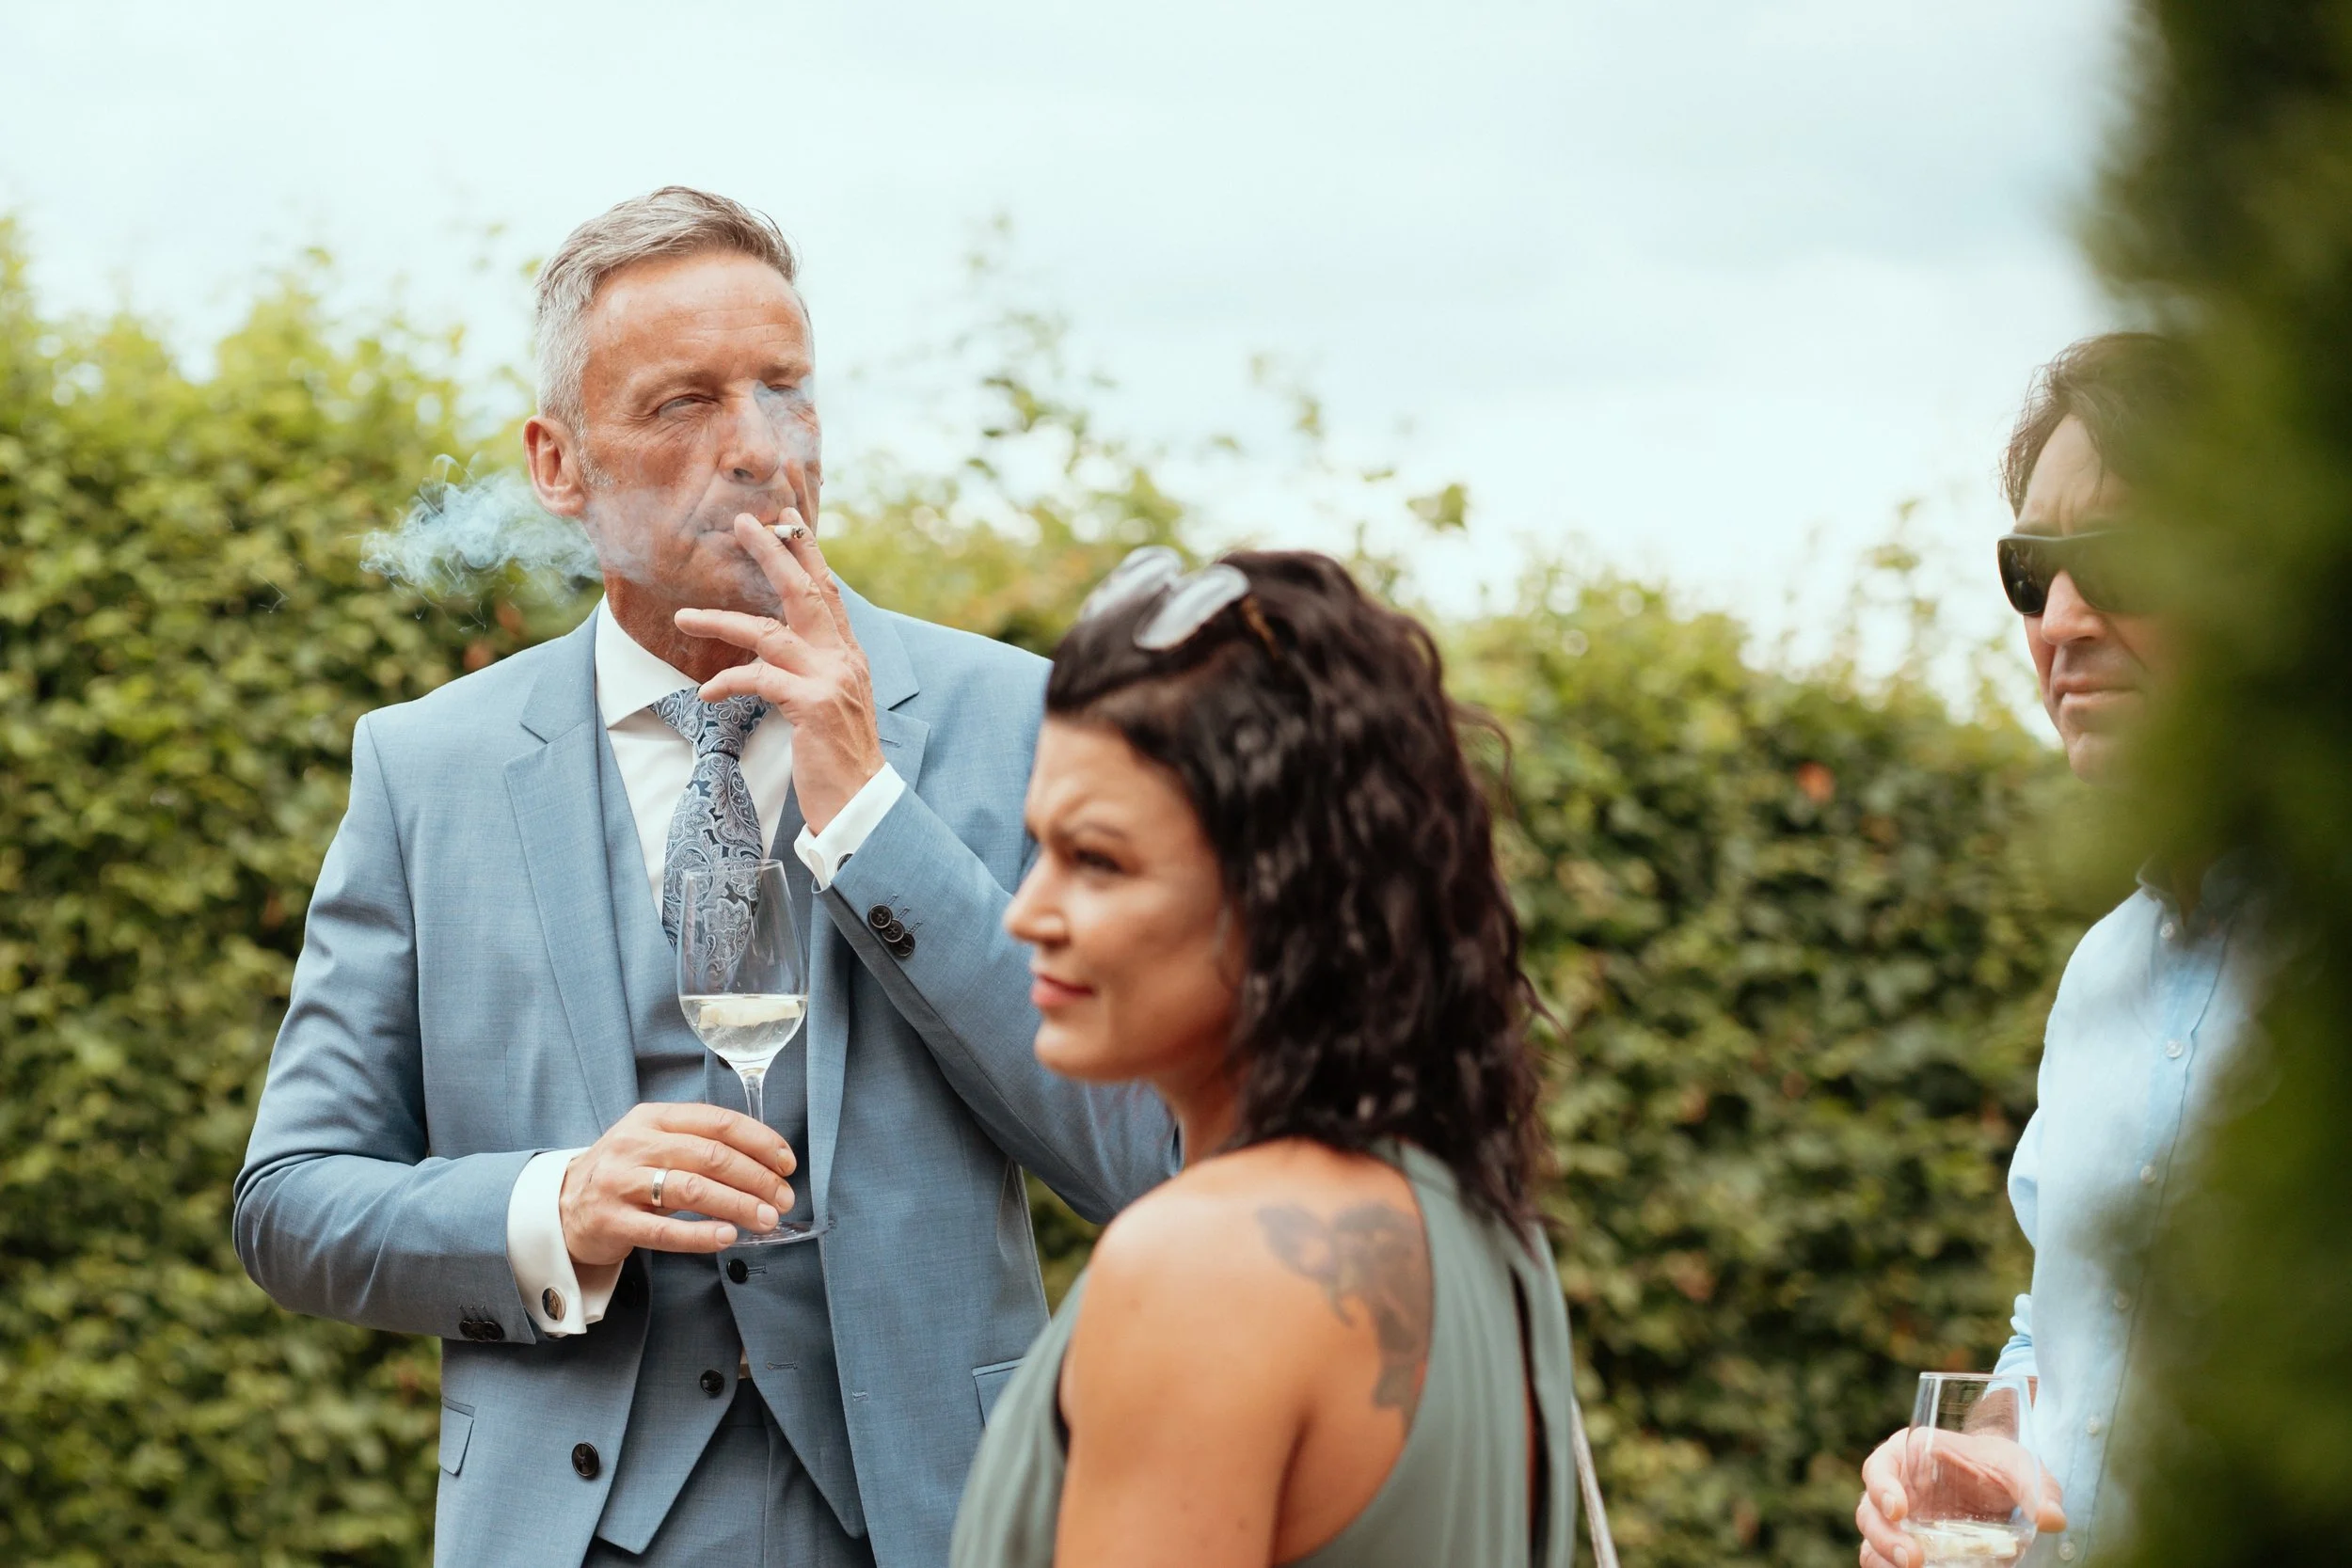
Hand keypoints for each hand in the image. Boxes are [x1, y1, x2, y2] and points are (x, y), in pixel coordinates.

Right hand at [559, 1102, 798, 1267]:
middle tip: (783, 1198)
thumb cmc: (623, 1173)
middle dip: (756, 1177)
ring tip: (766, 1219)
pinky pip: (664, 1229)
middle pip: (710, 1155)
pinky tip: (727, 1236)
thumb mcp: (653, 1142)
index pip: (718, 1122)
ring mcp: (620, 1182)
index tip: (787, 1162)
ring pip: (691, 1189)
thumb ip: (699, 1143)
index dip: (760, 1141)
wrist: (561, 1206)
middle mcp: (636, 1144)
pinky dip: (700, 1234)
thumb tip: (764, 1162)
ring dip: (738, 1204)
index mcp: (653, 1119)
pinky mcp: (611, 1221)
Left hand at [674, 512, 883, 832]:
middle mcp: (843, 659)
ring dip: (723, 620)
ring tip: (684, 616)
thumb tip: (775, 650)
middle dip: (774, 554)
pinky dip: (728, 681)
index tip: (786, 520)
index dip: (807, 553)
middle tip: (745, 523)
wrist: (861, 802)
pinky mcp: (812, 706)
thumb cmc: (839, 756)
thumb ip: (813, 669)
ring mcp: (829, 680)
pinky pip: (758, 680)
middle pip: (805, 592)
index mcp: (848, 654)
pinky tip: (706, 693)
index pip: (828, 591)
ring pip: (770, 633)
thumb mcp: (832, 701)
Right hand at [1856, 1427, 2065, 1567]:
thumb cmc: (2001, 1465)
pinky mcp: (1910, 1550)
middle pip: (1870, 1514)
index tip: (1899, 1509)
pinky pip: (1889, 1564)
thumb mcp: (2019, 1469)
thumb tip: (2052, 1519)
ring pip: (1873, 1544)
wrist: (2001, 1485)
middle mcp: (1894, 1489)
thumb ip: (2035, 1489)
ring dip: (1886, 1560)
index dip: (1881, 1488)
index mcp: (1907, 1456)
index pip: (1878, 1469)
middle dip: (1885, 1538)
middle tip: (1913, 1559)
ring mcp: (1899, 1524)